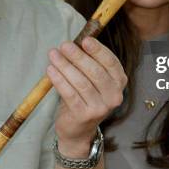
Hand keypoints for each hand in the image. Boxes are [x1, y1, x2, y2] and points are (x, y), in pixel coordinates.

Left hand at [46, 37, 126, 156]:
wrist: (78, 129)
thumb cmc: (84, 97)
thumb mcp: (92, 79)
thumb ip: (88, 62)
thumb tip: (74, 43)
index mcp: (119, 82)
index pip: (111, 62)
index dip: (98, 50)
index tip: (84, 39)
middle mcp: (114, 96)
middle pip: (95, 72)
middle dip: (78, 56)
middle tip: (64, 45)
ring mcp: (100, 108)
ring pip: (81, 82)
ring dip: (65, 66)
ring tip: (53, 55)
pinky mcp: (84, 115)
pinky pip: (70, 94)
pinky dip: (59, 80)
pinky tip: (50, 70)